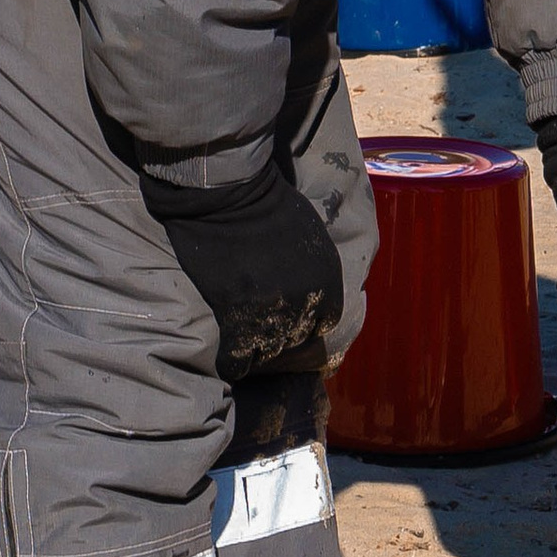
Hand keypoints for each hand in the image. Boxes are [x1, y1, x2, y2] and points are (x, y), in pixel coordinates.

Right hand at [146, 152, 344, 381]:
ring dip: (256, 349)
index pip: (325, 321)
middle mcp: (307, 301)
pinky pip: (238, 359)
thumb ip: (311, 265)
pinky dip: (232, 363)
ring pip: (267, 352)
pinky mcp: (237, 317)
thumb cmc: (266, 201)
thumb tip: (305, 284)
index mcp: (328, 278)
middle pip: (295, 339)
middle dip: (280, 336)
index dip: (306, 323)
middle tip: (260, 330)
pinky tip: (228, 361)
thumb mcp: (309, 233)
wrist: (229, 194)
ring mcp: (273, 312)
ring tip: (243, 343)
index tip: (289, 320)